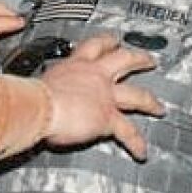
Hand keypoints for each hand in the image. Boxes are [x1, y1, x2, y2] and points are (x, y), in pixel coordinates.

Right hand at [40, 36, 163, 160]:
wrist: (38, 106)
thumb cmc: (32, 95)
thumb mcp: (41, 82)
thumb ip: (50, 87)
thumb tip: (43, 96)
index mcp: (75, 64)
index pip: (94, 46)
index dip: (106, 42)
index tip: (112, 41)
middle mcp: (94, 74)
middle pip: (124, 60)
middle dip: (139, 58)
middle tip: (148, 59)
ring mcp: (105, 95)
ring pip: (136, 94)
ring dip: (150, 102)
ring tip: (159, 107)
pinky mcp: (108, 117)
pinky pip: (127, 132)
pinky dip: (136, 143)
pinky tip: (141, 151)